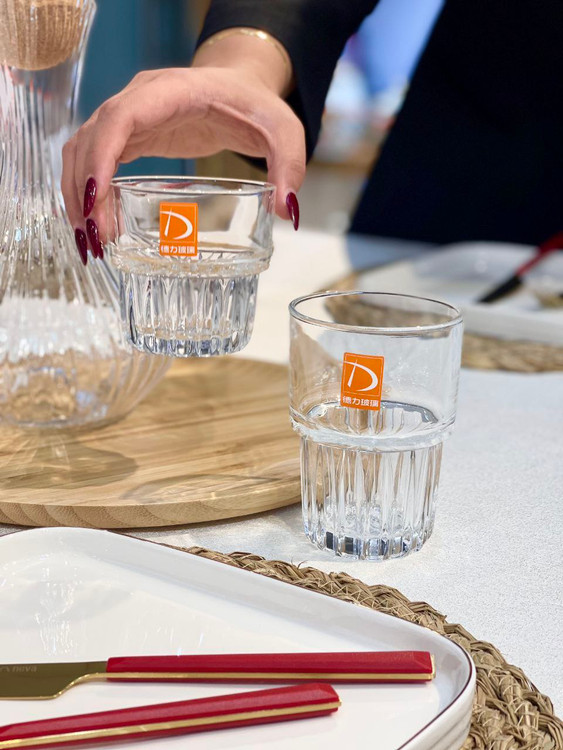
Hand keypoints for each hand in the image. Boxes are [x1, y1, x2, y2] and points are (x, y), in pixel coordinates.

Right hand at [62, 66, 305, 259]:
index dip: (101, 157)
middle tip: (94, 239)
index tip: (97, 200)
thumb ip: (289, 166)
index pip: (121, 118)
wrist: (241, 88)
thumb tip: (285, 210)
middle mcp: (141, 99)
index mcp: (172, 92)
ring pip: (84, 149)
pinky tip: (97, 224)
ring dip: (79, 194)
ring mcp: (132, 116)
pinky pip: (96, 159)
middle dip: (84, 189)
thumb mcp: (284, 131)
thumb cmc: (258, 106)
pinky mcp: (132, 135)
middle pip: (91, 138)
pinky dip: (90, 191)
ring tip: (90, 241)